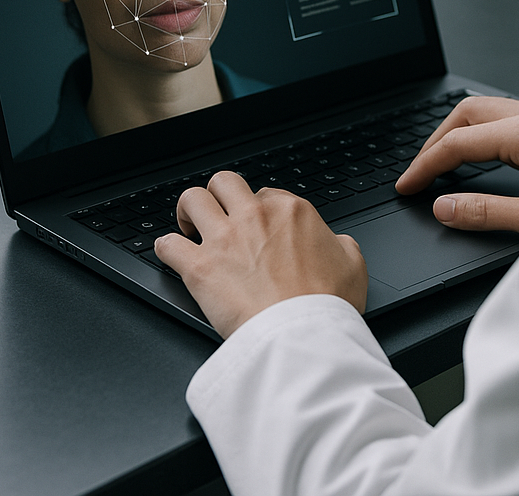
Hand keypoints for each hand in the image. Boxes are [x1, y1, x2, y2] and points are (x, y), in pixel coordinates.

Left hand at [154, 171, 367, 338]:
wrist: (303, 336)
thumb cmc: (327, 305)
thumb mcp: (353, 264)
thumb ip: (341, 244)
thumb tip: (336, 243)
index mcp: (292, 211)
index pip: (266, 193)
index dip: (259, 210)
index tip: (258, 227)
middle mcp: (255, 216)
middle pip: (224, 182)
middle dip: (219, 196)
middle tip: (219, 214)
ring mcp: (225, 239)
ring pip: (192, 199)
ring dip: (188, 212)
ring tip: (190, 227)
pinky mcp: (200, 268)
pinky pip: (167, 244)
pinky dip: (166, 248)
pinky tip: (171, 255)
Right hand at [395, 96, 518, 234]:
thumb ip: (486, 213)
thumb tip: (444, 208)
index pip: (458, 143)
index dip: (425, 166)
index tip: (408, 185)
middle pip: (466, 113)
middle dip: (436, 140)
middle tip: (419, 170)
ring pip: (487, 110)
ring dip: (459, 132)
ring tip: (442, 161)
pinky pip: (507, 116)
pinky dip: (482, 132)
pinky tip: (479, 153)